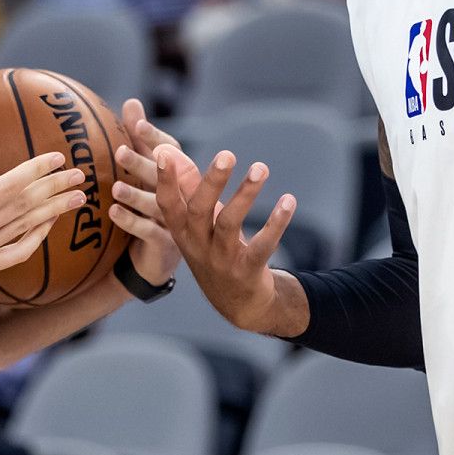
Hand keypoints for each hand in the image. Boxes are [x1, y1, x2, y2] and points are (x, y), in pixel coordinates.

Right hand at [0, 120, 84, 291]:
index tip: (58, 158)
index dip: (36, 171)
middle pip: (25, 207)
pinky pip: (16, 254)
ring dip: (53, 212)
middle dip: (55, 188)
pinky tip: (47, 224)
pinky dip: (34, 239)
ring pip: (25, 230)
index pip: (9, 186)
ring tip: (77, 198)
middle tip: (81, 174)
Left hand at [108, 98, 181, 284]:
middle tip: (120, 151)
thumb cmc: (158, 201)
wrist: (166, 254)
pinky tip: (113, 212)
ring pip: (157, 205)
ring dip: (136, 196)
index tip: (137, 126)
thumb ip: (141, 139)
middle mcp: (182, 194)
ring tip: (116, 188)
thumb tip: (132, 102)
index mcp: (180, 172)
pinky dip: (131, 222)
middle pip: (163, 176)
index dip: (154, 138)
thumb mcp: (150, 169)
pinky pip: (149, 233)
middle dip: (142, 164)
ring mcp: (177, 220)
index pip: (171, 150)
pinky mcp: (167, 244)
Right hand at [153, 141, 294, 330]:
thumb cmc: (214, 251)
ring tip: (261, 167)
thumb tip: (170, 151)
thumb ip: (187, 188)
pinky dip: (276, 222)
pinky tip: (288, 201)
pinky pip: (262, 245)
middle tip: (227, 154)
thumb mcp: (198, 224)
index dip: (164, 181)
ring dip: (246, 194)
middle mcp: (198, 246)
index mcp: (182, 232)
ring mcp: (221, 260)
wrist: (238, 303)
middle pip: (200, 211)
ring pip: (230, 224)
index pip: (168, 205)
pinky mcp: (247, 270)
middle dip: (212, 182)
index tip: (165, 153)